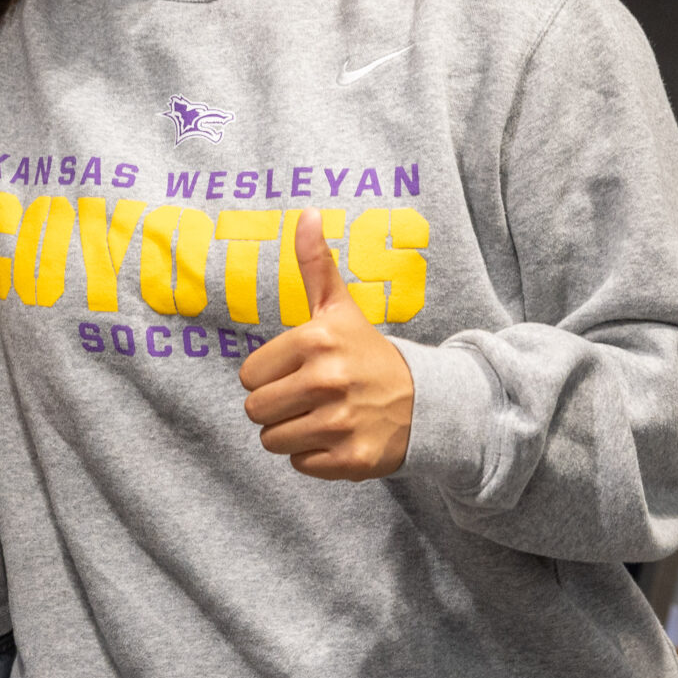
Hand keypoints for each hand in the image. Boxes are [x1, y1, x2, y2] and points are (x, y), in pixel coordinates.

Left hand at [239, 210, 413, 480]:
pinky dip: (316, 457)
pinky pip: (300, 465)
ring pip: (273, 441)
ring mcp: (341, 423)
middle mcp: (327, 381)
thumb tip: (306, 213)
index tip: (299, 371)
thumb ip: (315, 264)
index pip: (249, 376)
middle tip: (310, 398)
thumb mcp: (340, 308)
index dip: (269, 376)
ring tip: (324, 417)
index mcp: (315, 341)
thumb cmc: (368, 353)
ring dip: (293, 434)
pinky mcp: (352, 461)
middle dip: (277, 407)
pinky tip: (340, 438)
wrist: (428, 401)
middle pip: (256, 411)